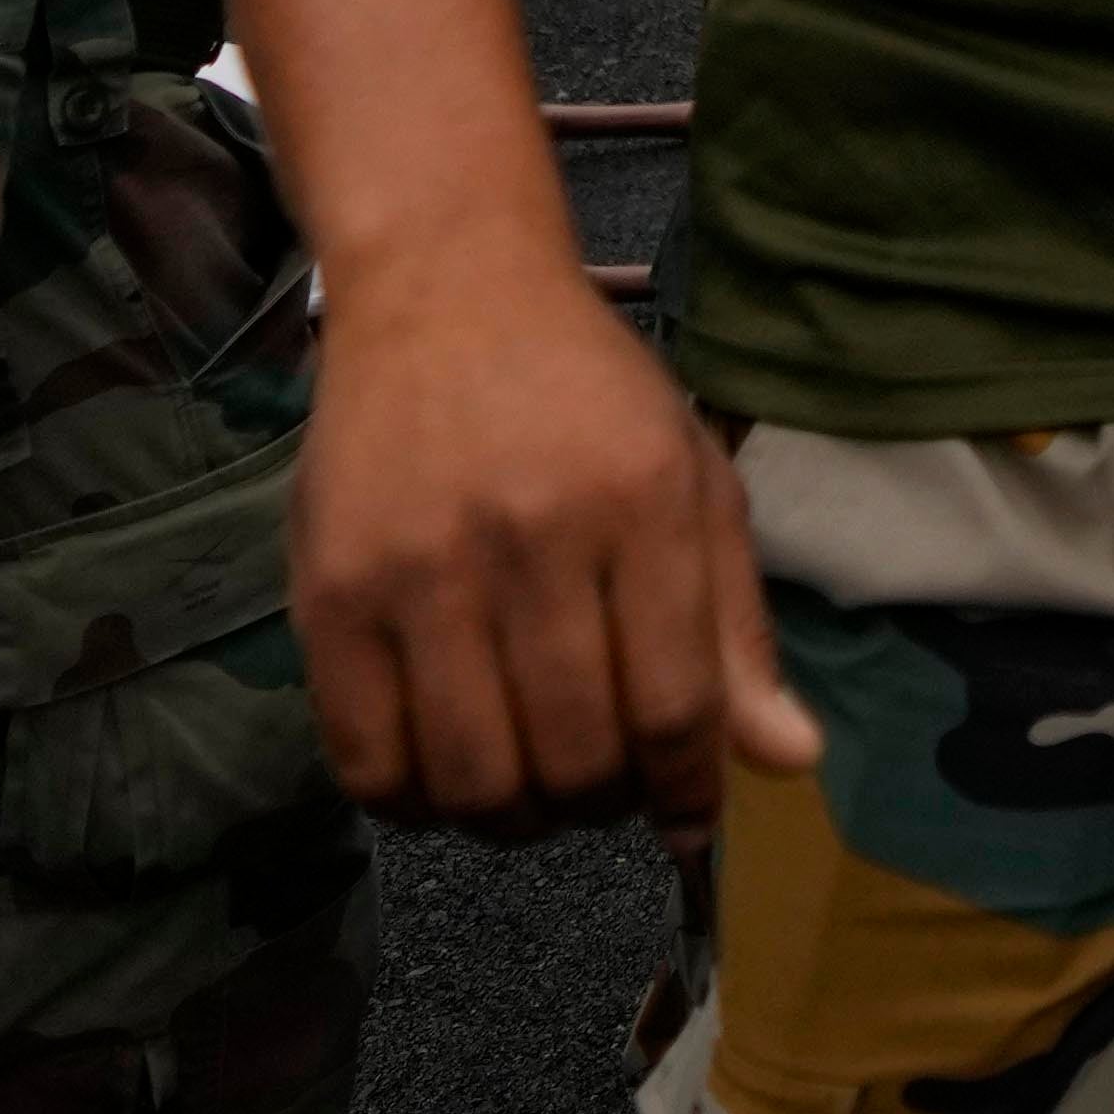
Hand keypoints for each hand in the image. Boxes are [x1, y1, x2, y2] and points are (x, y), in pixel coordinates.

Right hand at [298, 238, 816, 839]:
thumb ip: (735, 628)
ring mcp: (420, 568)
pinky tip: (443, 774)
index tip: (686, 812)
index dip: (688, 790)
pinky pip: (366, 764)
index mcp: (642, 502)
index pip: (676, 708)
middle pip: (575, 759)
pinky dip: (412, 804)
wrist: (444, 292)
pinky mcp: (326, 594)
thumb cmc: (586, 395)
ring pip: (475, 779)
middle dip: (601, 807)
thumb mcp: (691, 480)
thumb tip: (787, 762)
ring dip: (513, 821)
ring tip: (527, 789)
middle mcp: (532, 536)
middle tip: (599, 788)